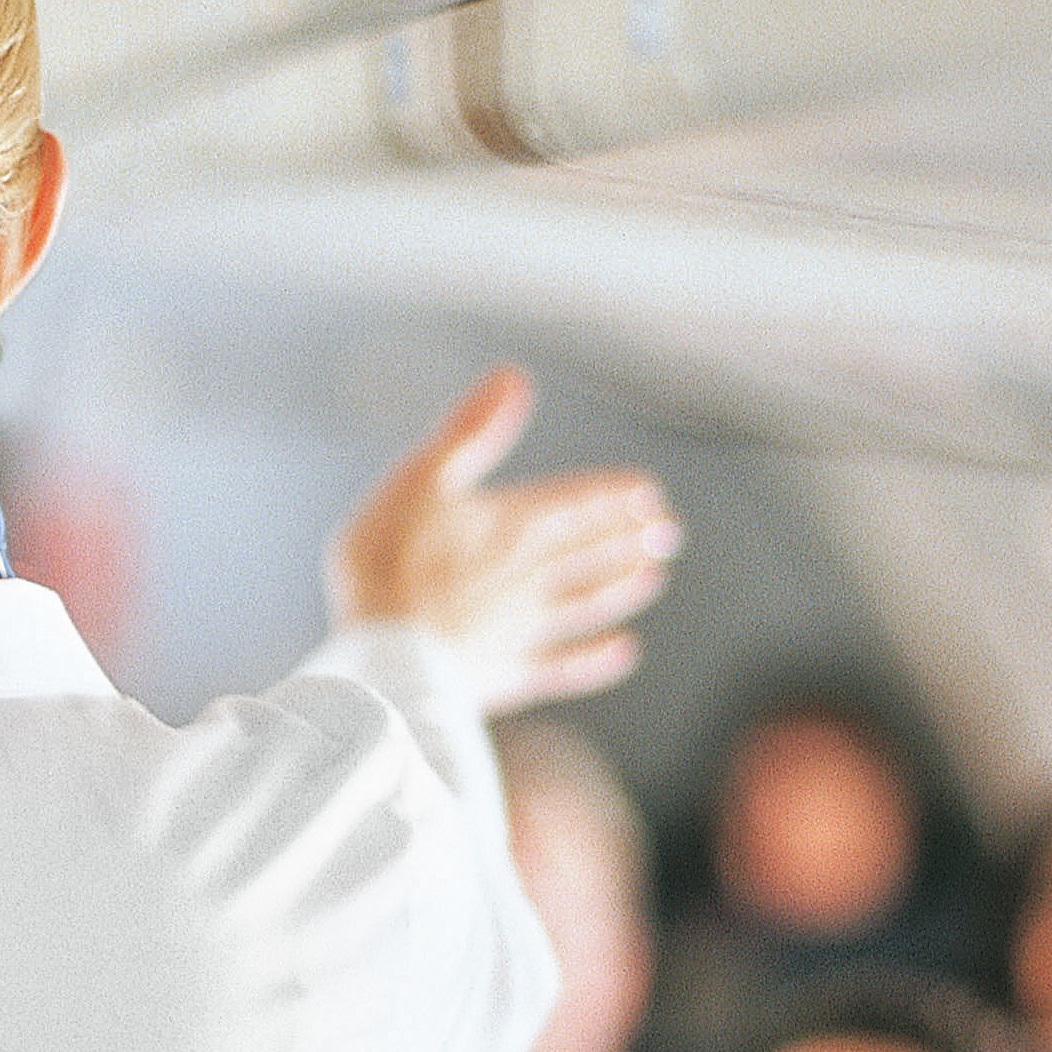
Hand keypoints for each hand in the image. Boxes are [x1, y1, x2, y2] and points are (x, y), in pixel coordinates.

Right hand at [325, 368, 678, 714]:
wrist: (384, 656)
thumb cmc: (388, 561)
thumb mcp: (420, 478)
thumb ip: (471, 432)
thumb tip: (512, 379)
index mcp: (512, 523)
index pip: (577, 504)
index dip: (614, 497)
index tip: (648, 495)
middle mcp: (531, 574)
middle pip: (591, 552)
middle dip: (630, 539)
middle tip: (668, 533)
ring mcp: (526, 627)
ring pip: (589, 603)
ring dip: (622, 588)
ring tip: (654, 578)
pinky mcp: (512, 673)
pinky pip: (569, 666)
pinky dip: (600, 659)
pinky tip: (625, 652)